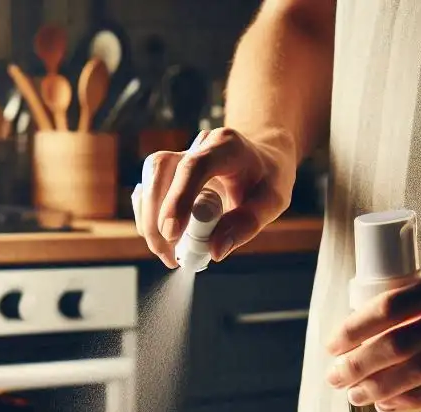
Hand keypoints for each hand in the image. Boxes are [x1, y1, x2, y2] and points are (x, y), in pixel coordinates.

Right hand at [132, 127, 295, 268]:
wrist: (261, 159)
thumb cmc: (267, 180)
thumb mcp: (272, 201)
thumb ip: (246, 224)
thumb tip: (215, 252)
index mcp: (227, 146)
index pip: (194, 167)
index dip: (178, 200)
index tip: (172, 235)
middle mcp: (198, 145)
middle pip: (162, 170)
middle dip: (156, 217)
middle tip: (169, 256)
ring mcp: (180, 154)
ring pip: (150, 178)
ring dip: (148, 218)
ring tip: (166, 253)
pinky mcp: (169, 169)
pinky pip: (148, 188)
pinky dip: (148, 216)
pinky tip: (161, 238)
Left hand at [325, 261, 420, 411]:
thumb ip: (418, 302)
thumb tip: (361, 330)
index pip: (389, 306)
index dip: (354, 329)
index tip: (331, 345)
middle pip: (397, 344)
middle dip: (358, 365)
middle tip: (334, 377)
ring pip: (417, 371)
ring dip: (377, 387)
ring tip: (354, 395)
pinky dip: (409, 402)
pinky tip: (385, 406)